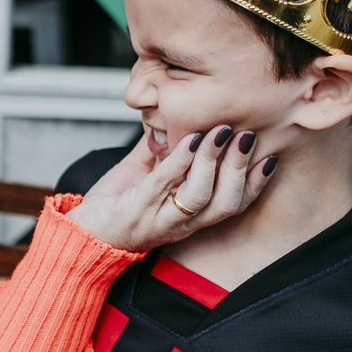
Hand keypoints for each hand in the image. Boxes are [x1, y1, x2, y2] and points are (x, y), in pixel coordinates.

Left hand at [64, 125, 276, 252]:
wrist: (80, 234)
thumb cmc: (115, 206)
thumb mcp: (146, 173)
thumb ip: (166, 149)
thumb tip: (179, 117)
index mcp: (191, 215)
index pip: (235, 204)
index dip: (256, 183)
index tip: (270, 155)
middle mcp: (182, 223)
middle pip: (226, 203)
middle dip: (241, 168)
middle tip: (248, 136)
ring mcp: (160, 220)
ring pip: (200, 196)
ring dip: (213, 161)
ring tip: (219, 133)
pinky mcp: (137, 212)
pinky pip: (163, 186)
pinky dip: (178, 162)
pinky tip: (188, 139)